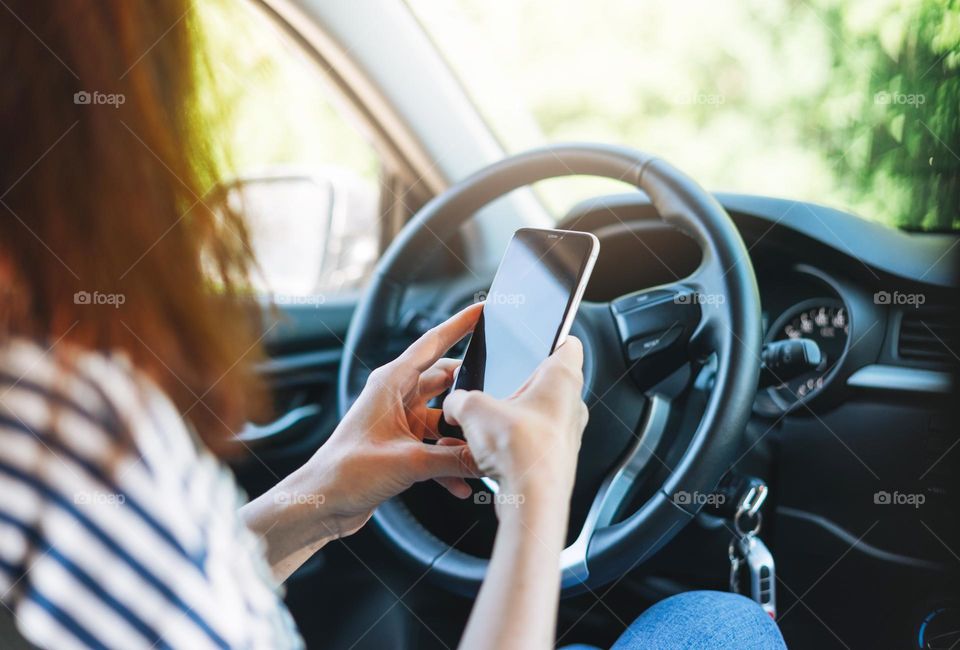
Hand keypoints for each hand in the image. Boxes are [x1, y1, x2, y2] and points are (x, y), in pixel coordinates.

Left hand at [293, 303, 483, 537]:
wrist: (321, 504)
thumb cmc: (346, 472)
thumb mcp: (409, 462)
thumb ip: (453, 458)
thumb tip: (487, 456)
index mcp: (390, 382)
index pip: (432, 343)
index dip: (460, 325)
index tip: (483, 310)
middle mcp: (395, 396)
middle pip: (445, 382)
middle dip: (471, 394)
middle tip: (497, 400)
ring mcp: (399, 422)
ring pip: (444, 419)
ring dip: (460, 437)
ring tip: (482, 451)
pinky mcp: (401, 447)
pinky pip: (435, 447)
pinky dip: (449, 463)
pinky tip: (463, 485)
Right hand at [442, 337, 588, 503]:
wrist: (532, 501)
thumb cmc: (520, 450)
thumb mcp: (473, 410)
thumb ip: (460, 399)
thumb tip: (454, 403)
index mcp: (562, 378)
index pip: (568, 343)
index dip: (551, 335)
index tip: (536, 336)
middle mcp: (571, 405)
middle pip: (545, 382)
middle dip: (517, 384)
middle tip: (495, 385)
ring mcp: (566, 434)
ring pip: (536, 415)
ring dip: (512, 417)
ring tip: (484, 423)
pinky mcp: (555, 459)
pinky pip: (531, 443)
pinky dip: (511, 444)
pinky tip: (488, 451)